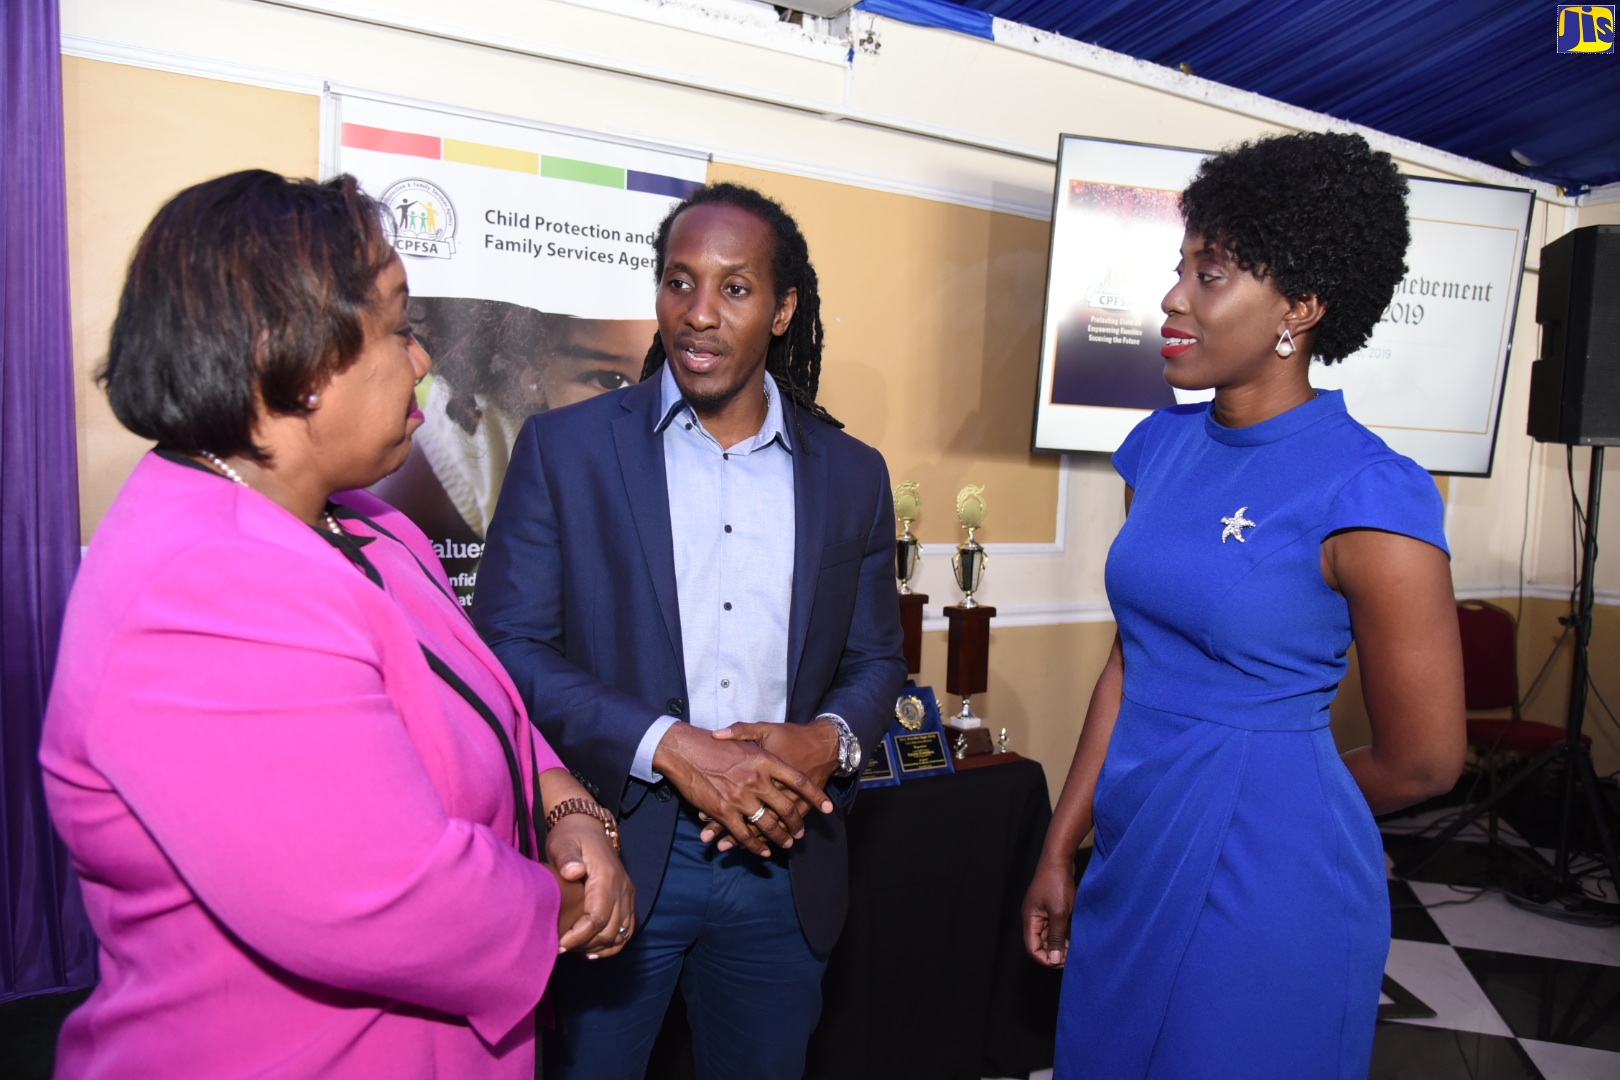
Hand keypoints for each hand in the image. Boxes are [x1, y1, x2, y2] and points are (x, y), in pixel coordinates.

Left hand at [547, 813, 635, 958]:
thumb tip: (573, 872)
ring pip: (620, 933)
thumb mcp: (562, 843)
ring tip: (575, 949)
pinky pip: (627, 929)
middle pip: (610, 930)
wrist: (587, 826)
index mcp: (606, 877)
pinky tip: (593, 950)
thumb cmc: (570, 837)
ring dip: (598, 946)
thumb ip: (567, 858)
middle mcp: (622, 888)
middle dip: (586, 944)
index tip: (559, 944)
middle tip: (562, 948)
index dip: (579, 936)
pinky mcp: (626, 898)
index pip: (597, 918)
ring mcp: (627, 894)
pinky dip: (613, 944)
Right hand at [653, 722, 831, 857]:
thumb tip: (781, 767)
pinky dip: (755, 845)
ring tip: (786, 843)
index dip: (815, 796)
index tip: (827, 808)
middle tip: (800, 833)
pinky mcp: (723, 811)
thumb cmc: (714, 744)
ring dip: (779, 837)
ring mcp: (740, 797)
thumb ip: (766, 754)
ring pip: (768, 824)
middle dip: (796, 824)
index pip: (799, 781)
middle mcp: (757, 779)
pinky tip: (762, 850)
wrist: (684, 749)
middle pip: (786, 807)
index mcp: (765, 760)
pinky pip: (745, 834)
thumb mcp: (746, 739)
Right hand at [1022, 856, 1076, 967]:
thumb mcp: (1060, 912)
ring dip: (1060, 943)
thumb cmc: (1057, 883)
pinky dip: (1063, 933)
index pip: (1032, 949)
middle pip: (1040, 944)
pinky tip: (1074, 935)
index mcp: (1030, 919)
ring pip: (1048, 936)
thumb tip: (1054, 959)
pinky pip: (1054, 926)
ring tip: (1074, 946)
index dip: (1046, 959)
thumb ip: (1057, 937)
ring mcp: (1041, 911)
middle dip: (1054, 953)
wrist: (1059, 858)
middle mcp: (1033, 917)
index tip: (1063, 960)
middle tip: (1071, 955)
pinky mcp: (1050, 907)